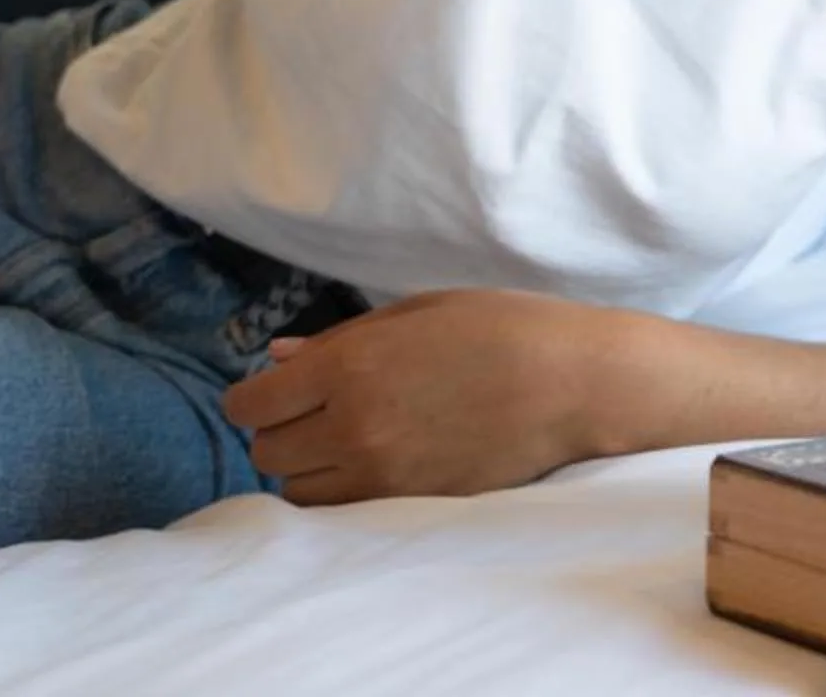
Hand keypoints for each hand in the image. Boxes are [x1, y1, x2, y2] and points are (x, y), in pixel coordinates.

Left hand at [220, 288, 622, 505]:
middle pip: (267, 451)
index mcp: (349, 367)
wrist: (576, 383)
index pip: (250, 405)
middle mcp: (352, 428)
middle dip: (282, 429)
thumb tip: (277, 359)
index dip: (256, 396)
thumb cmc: (502, 328)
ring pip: (297, 491)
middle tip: (318, 410)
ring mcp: (381, 475)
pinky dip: (339, 493)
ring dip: (308, 466)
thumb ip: (340, 340)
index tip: (278, 389)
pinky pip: (340, 513)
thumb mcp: (418, 312)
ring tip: (347, 440)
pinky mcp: (408, 505)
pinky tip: (372, 464)